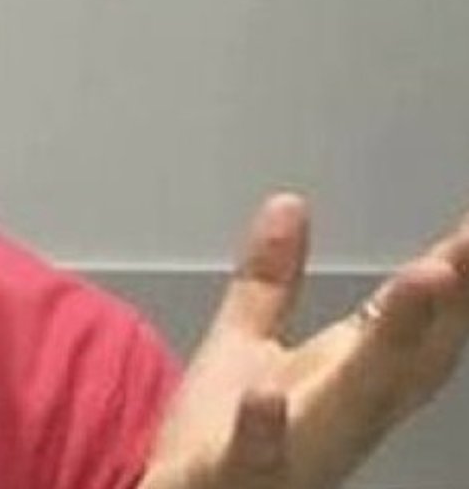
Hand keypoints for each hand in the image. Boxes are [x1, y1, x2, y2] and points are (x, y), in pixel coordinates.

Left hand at [140, 193, 468, 488]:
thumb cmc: (219, 445)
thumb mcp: (245, 344)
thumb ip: (270, 281)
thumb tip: (289, 203)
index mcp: (342, 382)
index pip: (407, 323)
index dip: (450, 275)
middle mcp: (336, 420)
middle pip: (401, 361)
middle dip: (442, 306)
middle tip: (465, 249)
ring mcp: (293, 452)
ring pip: (352, 404)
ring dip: (389, 347)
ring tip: (426, 278)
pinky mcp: (233, 477)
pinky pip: (254, 458)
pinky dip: (265, 429)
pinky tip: (265, 396)